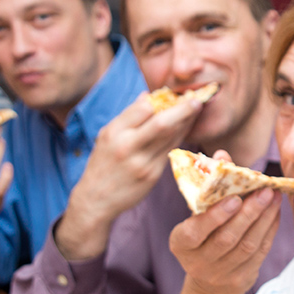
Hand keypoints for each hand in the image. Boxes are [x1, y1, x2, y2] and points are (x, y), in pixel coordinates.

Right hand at [56, 94, 199, 253]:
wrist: (96, 199)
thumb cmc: (103, 163)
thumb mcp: (107, 136)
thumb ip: (128, 117)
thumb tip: (147, 96)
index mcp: (114, 133)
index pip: (143, 108)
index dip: (161, 100)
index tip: (174, 94)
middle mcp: (128, 147)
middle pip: (162, 123)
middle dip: (183, 110)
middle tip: (197, 101)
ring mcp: (142, 163)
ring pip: (171, 138)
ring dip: (186, 124)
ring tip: (195, 113)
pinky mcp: (152, 175)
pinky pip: (170, 151)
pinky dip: (179, 138)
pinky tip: (185, 130)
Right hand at [168, 175, 282, 293]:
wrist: (210, 281)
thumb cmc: (203, 235)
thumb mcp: (197, 215)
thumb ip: (210, 186)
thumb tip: (222, 154)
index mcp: (182, 244)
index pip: (195, 231)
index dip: (216, 216)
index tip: (234, 198)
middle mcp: (199, 262)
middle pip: (227, 238)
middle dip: (248, 213)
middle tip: (264, 191)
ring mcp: (222, 273)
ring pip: (247, 245)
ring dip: (264, 218)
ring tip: (274, 196)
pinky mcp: (242, 277)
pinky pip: (260, 251)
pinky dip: (270, 229)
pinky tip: (275, 211)